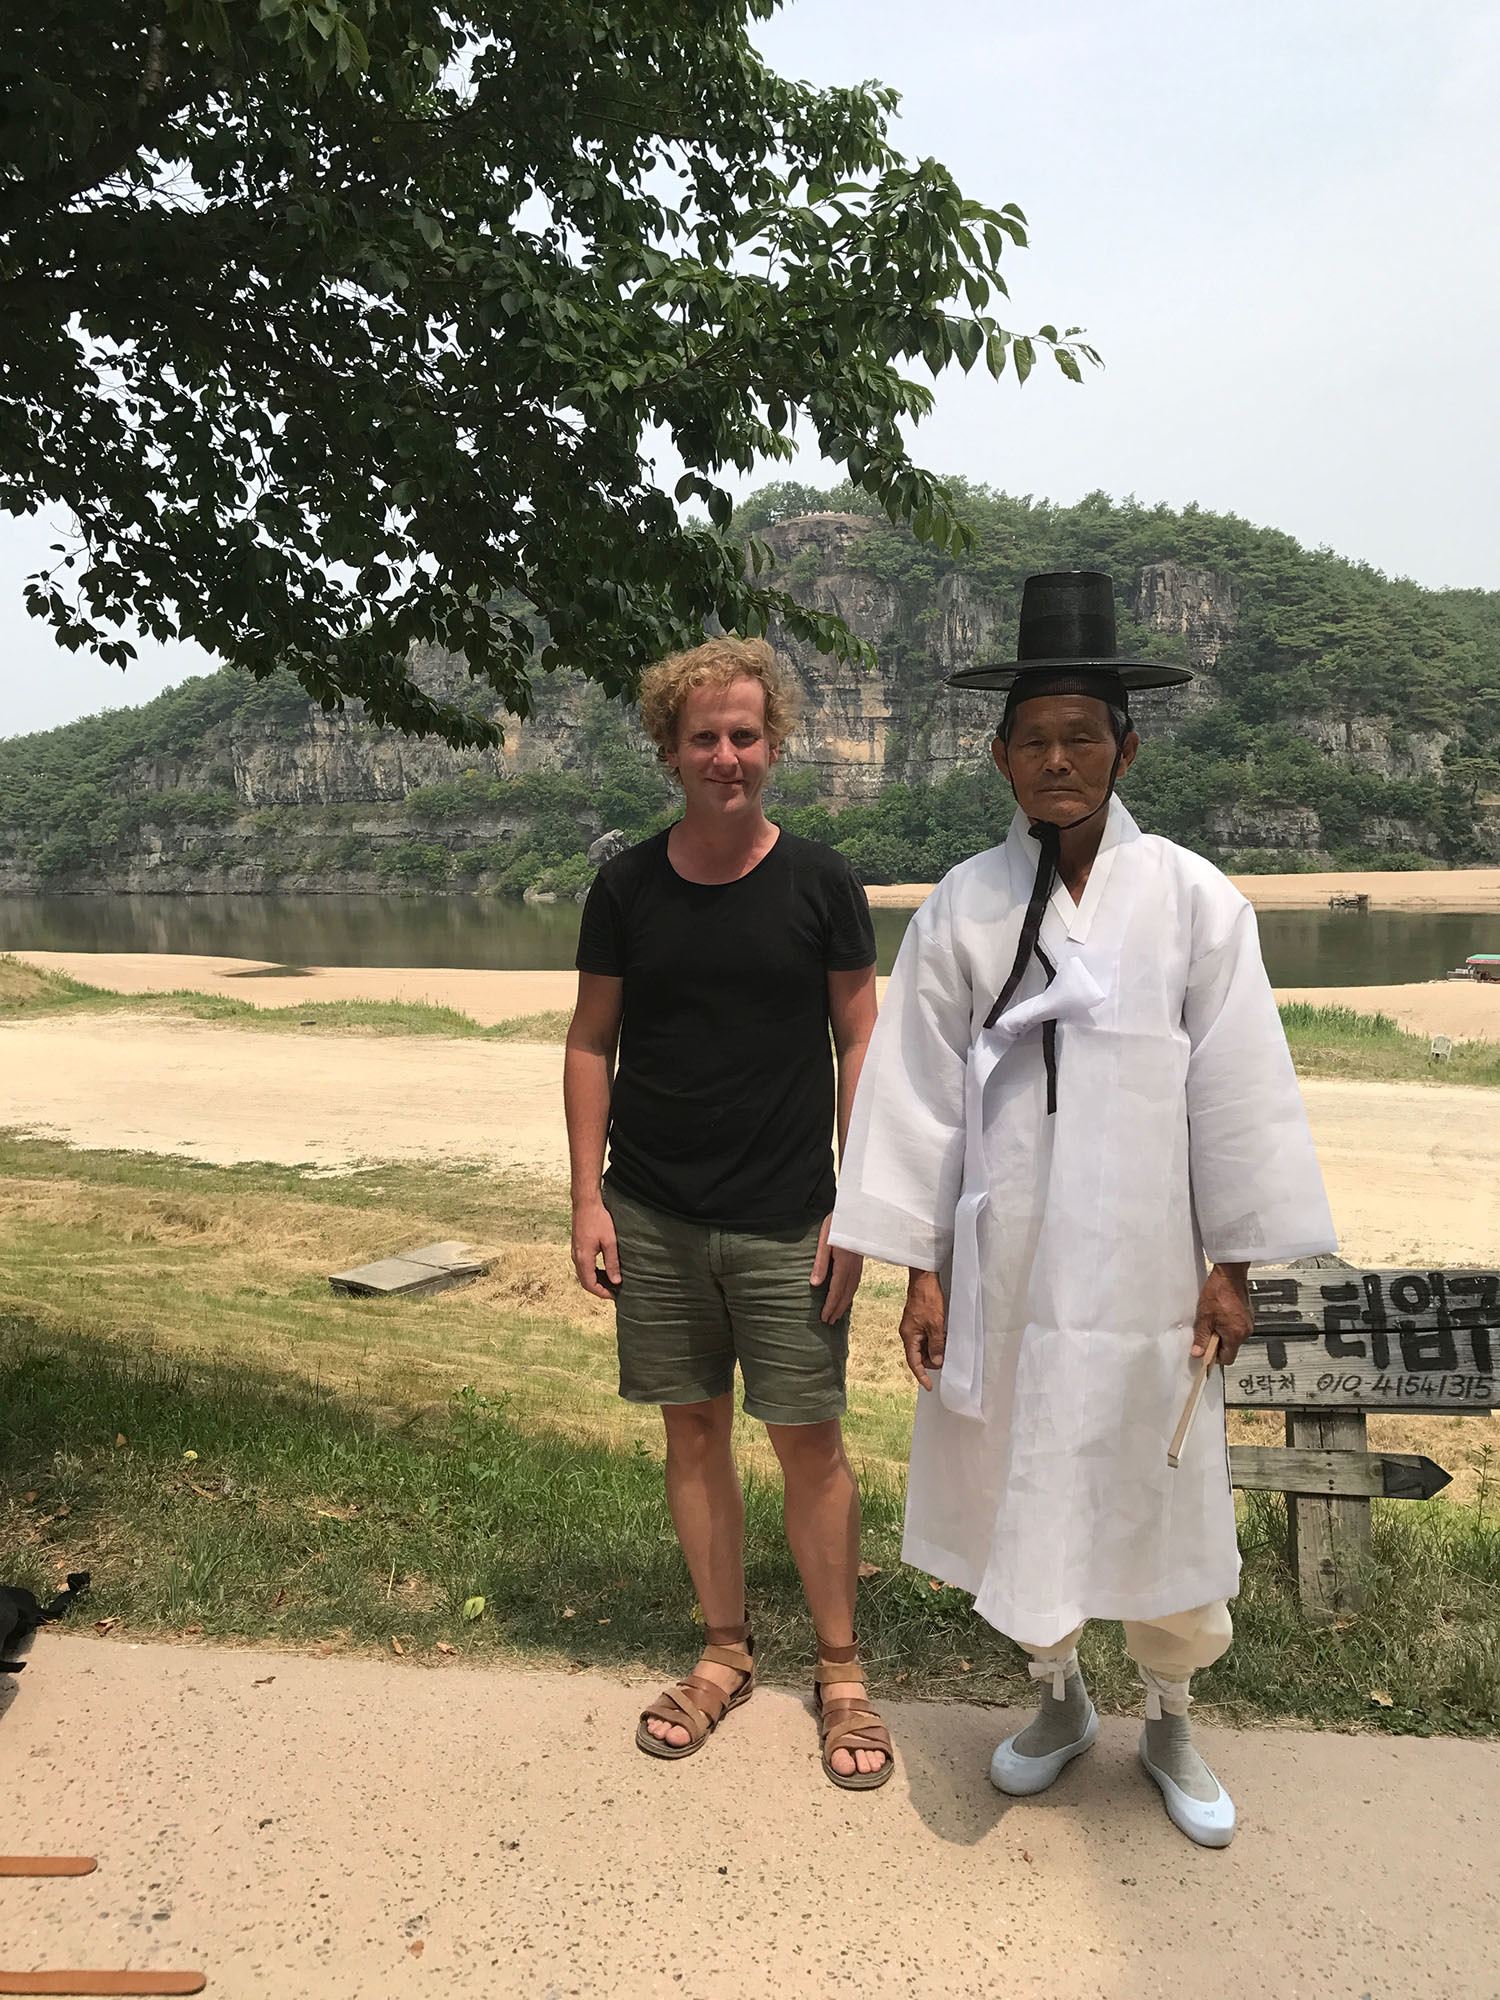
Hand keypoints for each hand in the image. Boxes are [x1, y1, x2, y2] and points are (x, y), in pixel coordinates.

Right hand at [571, 1194, 620, 1300]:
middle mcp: (576, 1257)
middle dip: (599, 1289)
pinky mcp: (577, 1246)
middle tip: (613, 1291)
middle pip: (585, 1281)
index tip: (614, 1296)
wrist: (585, 1202)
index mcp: (583, 1258)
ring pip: (583, 1273)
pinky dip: (592, 1272)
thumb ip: (612, 1263)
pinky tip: (604, 1269)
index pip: (590, 1284)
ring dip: (595, 1280)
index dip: (601, 1293)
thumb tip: (616, 1281)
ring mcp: (575, 1251)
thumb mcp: (610, 1242)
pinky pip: (583, 1265)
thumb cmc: (598, 1219)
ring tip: (610, 1282)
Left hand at [810, 1214, 862, 1324]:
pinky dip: (850, 1293)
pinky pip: (856, 1282)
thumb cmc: (838, 1223)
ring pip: (852, 1289)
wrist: (858, 1212)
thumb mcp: (824, 1240)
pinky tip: (846, 1295)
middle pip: (846, 1293)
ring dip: (845, 1303)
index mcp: (844, 1263)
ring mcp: (859, 1264)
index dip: (830, 1305)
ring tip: (838, 1314)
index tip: (824, 1317)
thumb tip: (815, 1284)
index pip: (836, 1290)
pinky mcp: (860, 1260)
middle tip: (830, 1322)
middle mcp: (853, 1267)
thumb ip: (820, 1263)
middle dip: (838, 1309)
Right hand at [899, 1269, 946, 1390]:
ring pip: (923, 1347)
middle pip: (918, 1356)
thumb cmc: (928, 1299)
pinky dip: (934, 1341)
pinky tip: (944, 1337)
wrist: (924, 1280)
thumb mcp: (936, 1324)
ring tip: (947, 1345)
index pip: (913, 1362)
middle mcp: (909, 1334)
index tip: (929, 1386)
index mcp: (909, 1336)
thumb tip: (936, 1362)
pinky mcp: (918, 1321)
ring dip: (934, 1350)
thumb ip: (936, 1345)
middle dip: (931, 1360)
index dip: (921, 1375)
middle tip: (945, 1358)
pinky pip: (926, 1338)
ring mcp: (913, 1327)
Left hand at [1193, 1262, 1252, 1363]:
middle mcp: (1246, 1331)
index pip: (1227, 1359)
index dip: (1214, 1356)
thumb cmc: (1218, 1292)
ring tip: (1213, 1320)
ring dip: (1222, 1333)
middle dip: (1217, 1343)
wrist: (1230, 1274)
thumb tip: (1197, 1353)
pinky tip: (1220, 1314)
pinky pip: (1237, 1327)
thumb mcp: (1204, 1317)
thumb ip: (1201, 1338)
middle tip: (1206, 1331)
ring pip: (1233, 1337)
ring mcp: (1248, 1323)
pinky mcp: (1248, 1315)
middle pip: (1230, 1348)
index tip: (1205, 1350)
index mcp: (1236, 1335)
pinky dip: (1228, 1325)